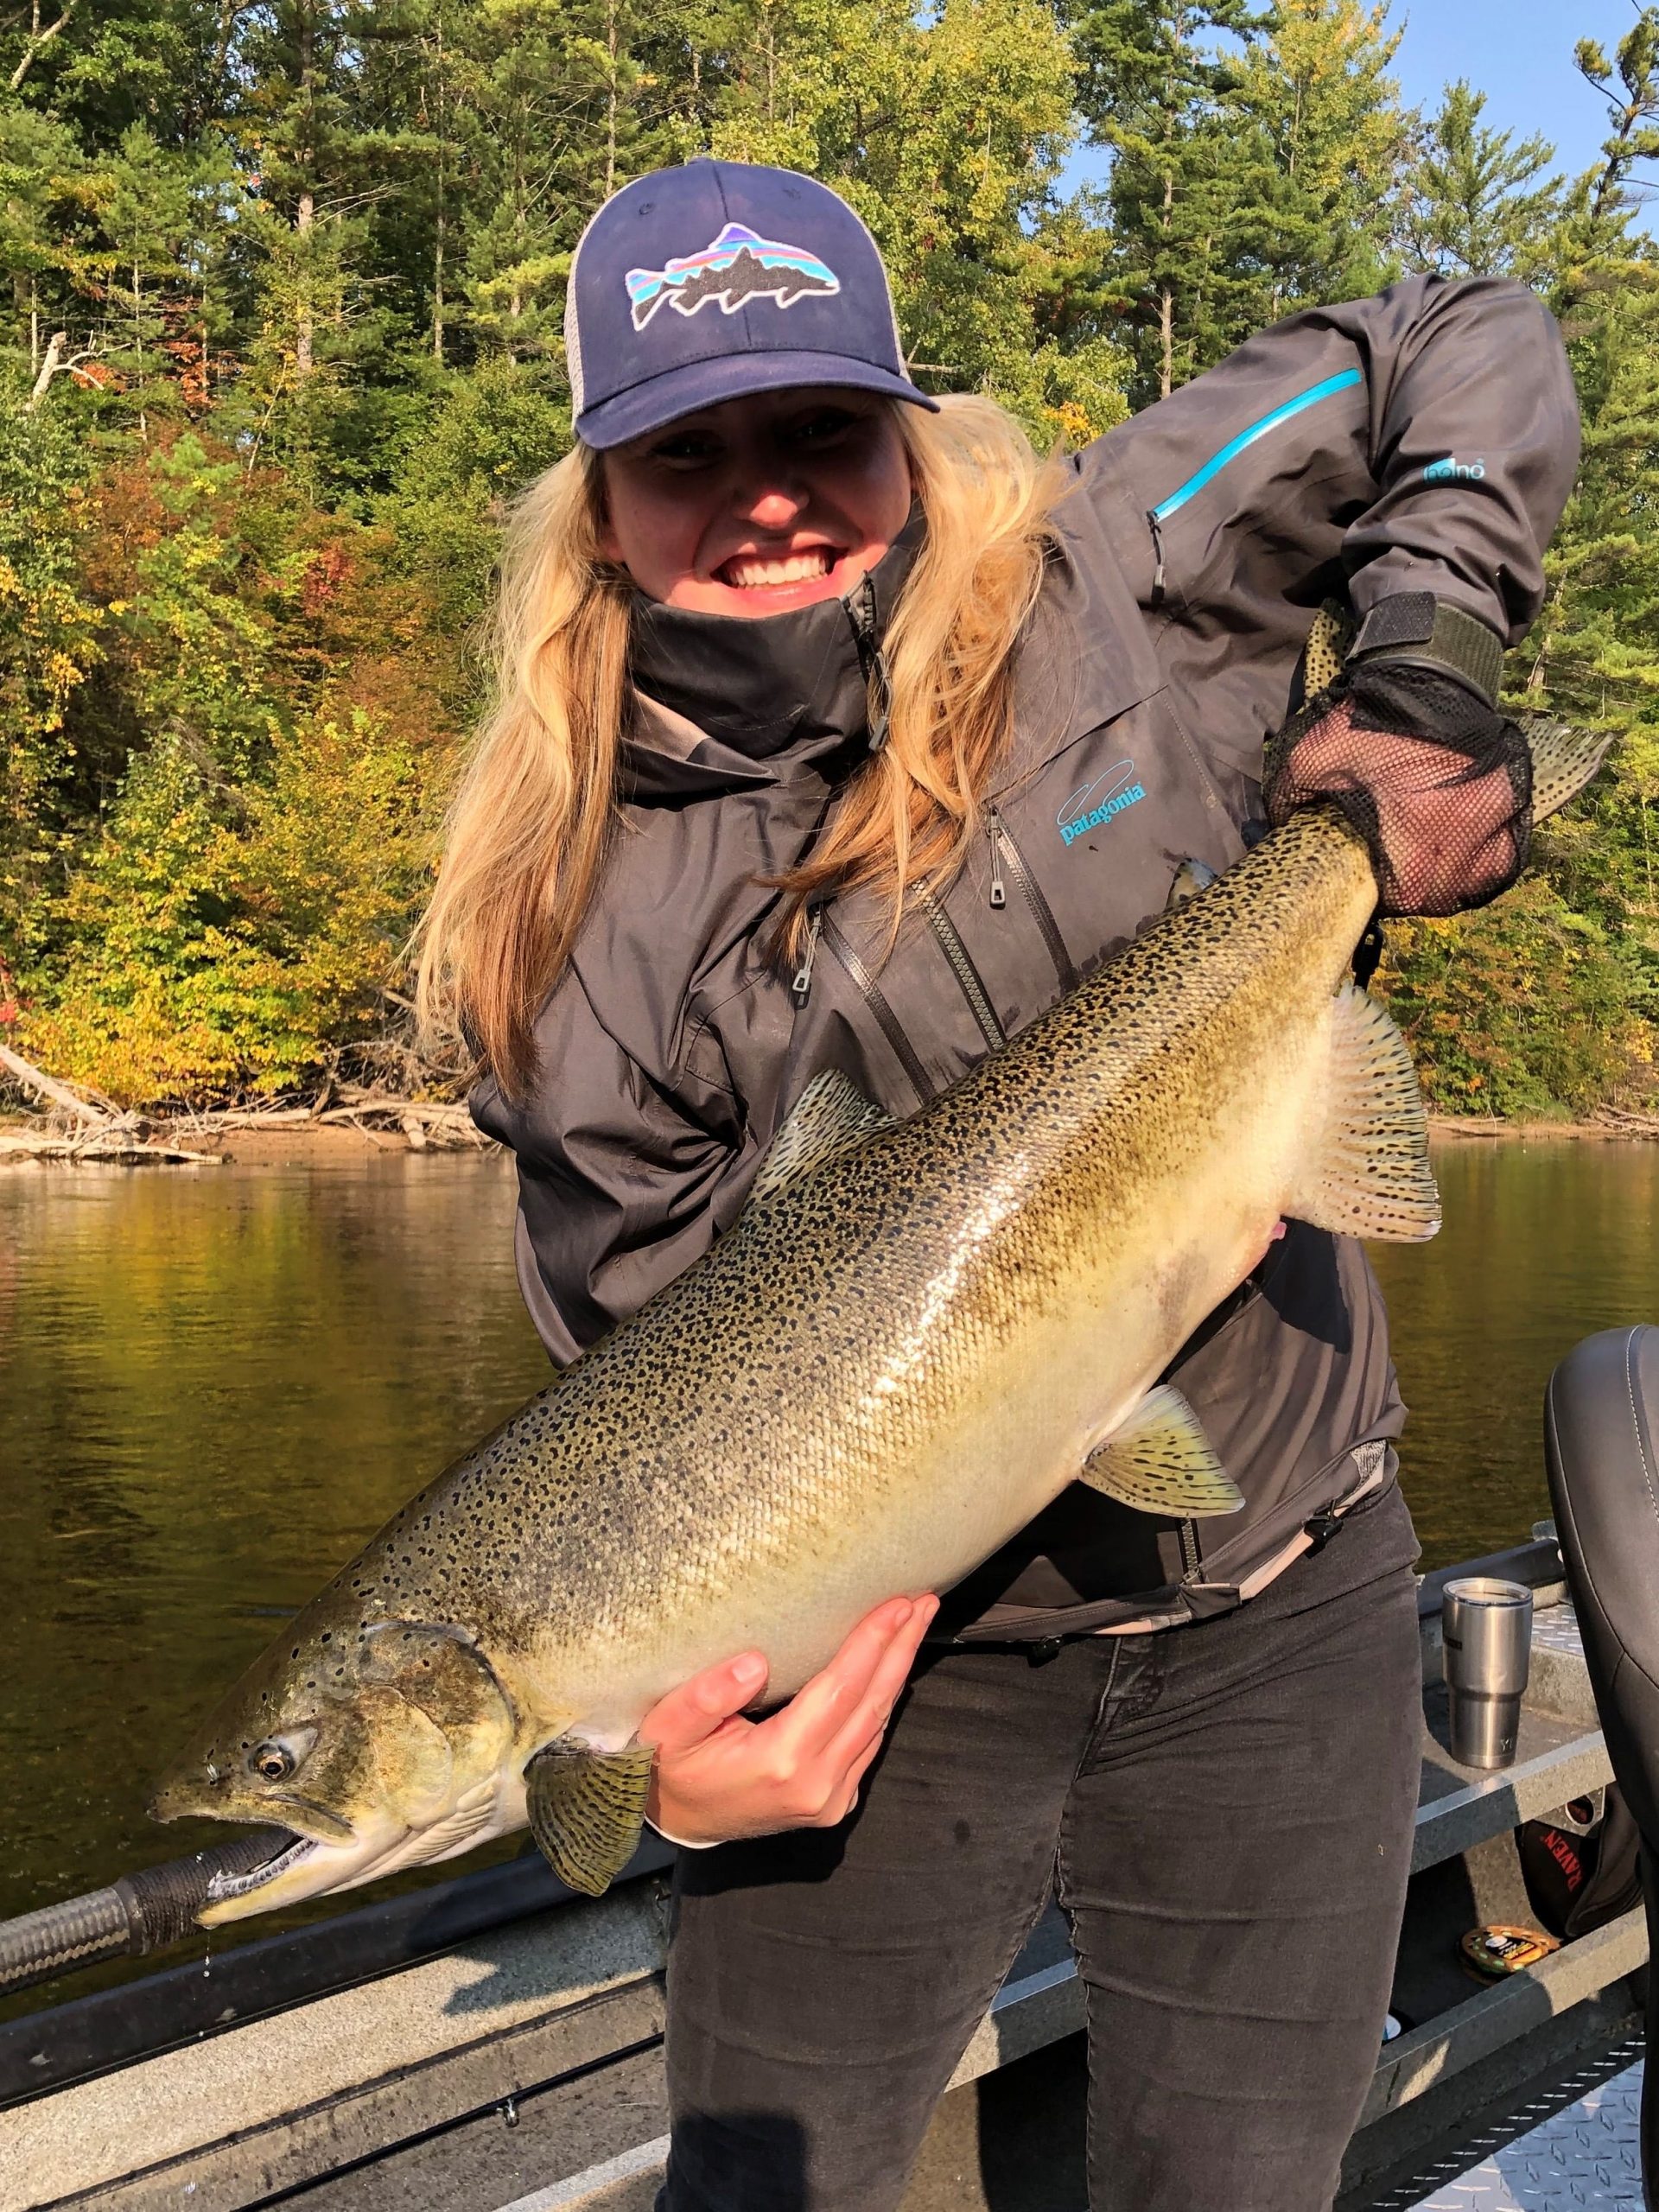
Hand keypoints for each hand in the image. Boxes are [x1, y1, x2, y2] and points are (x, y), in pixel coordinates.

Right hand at [636, 1593, 940, 1846]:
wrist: (679, 1821)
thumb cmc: (672, 1764)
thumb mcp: (668, 1726)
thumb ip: (705, 1695)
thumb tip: (756, 1662)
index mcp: (779, 1761)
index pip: (840, 1690)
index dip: (871, 1643)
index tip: (898, 1603)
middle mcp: (816, 1785)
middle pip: (872, 1703)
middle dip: (901, 1647)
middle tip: (924, 1600)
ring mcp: (831, 1800)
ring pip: (878, 1724)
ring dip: (898, 1670)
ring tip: (914, 1622)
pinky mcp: (836, 1803)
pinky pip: (869, 1743)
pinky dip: (882, 1701)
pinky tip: (890, 1667)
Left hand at [1264, 668, 1531, 916]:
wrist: (1429, 672)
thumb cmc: (1372, 719)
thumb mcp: (1315, 756)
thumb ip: (1291, 798)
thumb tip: (1281, 828)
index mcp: (1418, 824)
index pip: (1410, 896)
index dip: (1389, 898)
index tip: (1376, 886)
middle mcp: (1466, 825)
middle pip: (1447, 894)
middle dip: (1420, 894)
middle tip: (1398, 879)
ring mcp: (1496, 811)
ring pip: (1481, 876)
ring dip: (1455, 882)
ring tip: (1430, 871)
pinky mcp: (1512, 795)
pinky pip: (1506, 851)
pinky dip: (1485, 861)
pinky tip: (1461, 855)